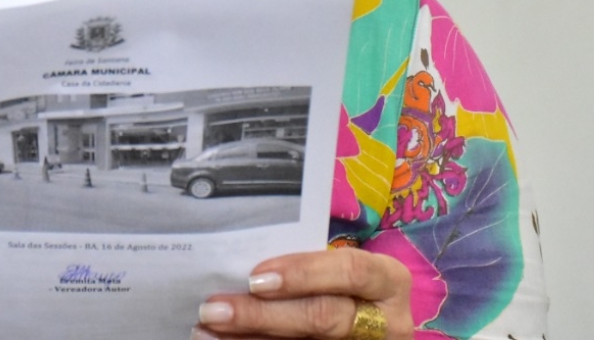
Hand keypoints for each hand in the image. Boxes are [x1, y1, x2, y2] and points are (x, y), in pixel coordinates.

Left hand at [192, 247, 411, 338]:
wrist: (363, 324)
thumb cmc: (342, 284)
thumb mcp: (337, 269)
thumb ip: (304, 266)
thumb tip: (236, 262)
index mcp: (387, 280)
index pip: (351, 270)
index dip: (304, 273)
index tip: (255, 277)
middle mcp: (386, 321)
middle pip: (323, 317)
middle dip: (262, 314)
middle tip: (213, 308)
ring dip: (249, 338)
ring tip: (206, 329)